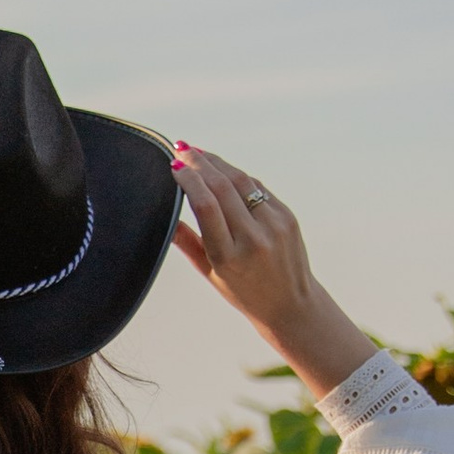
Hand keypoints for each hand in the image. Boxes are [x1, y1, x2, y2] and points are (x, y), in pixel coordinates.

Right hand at [169, 144, 376, 402]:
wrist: (291, 304)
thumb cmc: (243, 291)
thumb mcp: (210, 272)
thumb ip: (186, 242)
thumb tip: (162, 213)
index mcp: (229, 257)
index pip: (206, 206)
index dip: (189, 180)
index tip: (173, 165)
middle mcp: (253, 239)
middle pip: (223, 187)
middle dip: (199, 162)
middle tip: (180, 148)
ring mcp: (274, 225)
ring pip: (241, 181)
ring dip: (218, 163)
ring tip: (198, 153)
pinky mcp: (287, 217)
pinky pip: (258, 188)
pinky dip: (237, 176)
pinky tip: (223, 170)